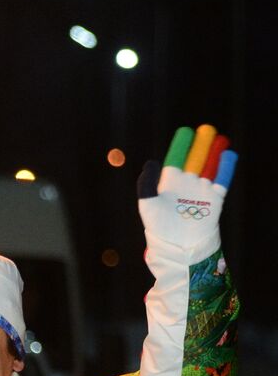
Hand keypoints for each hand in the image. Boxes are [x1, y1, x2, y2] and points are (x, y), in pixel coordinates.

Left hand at [137, 124, 235, 261]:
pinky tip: (228, 155)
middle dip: (200, 146)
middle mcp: (185, 185)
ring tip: (219, 139)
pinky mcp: (214, 200)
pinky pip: (221, 180)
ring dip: (214, 153)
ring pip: (209, 167)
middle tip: (206, 130)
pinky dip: (225, 168)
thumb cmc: (159, 226)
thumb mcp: (147, 203)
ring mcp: (200, 191)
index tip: (185, 132)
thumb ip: (146, 183)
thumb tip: (152, 162)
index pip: (176, 160)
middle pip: (195, 160)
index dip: (181, 146)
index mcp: (168, 184)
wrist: (178, 245)